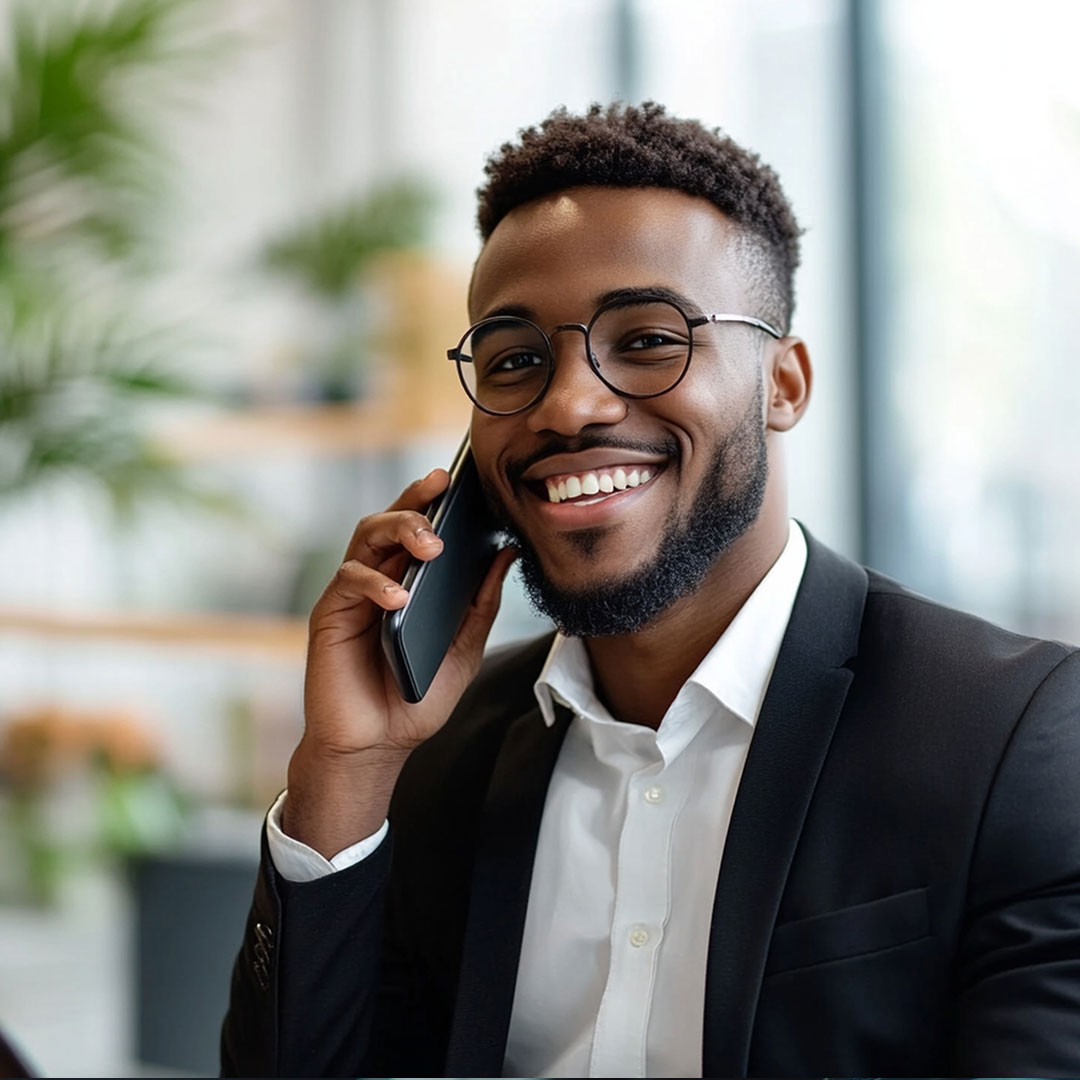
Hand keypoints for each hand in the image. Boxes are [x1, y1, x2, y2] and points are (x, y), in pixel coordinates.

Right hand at [283, 468, 516, 854]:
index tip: (459, 477)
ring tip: (431, 545)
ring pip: (365, 539)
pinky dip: (375, 584)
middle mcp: (379, 579)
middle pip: (388, 521)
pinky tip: (399, 597)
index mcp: (409, 581)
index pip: (418, 528)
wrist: (377, 746)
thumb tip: (505, 553)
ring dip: (398, 531)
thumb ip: (480, 603)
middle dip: (416, 503)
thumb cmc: (416, 698)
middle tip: (443, 495)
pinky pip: (349, 582)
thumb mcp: (463, 650)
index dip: (433, 499)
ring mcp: (352, 596)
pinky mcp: (330, 616)